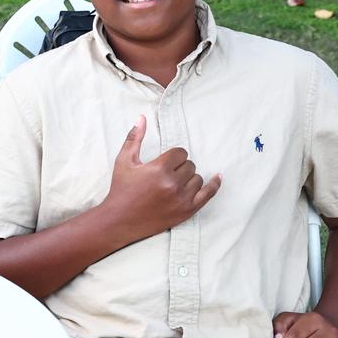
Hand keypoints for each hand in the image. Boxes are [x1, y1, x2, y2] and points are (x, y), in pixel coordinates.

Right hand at [101, 115, 220, 240]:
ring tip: (173, 184)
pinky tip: (218, 177)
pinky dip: (214, 184)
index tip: (164, 163)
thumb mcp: (124, 161)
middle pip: (190, 165)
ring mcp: (182, 198)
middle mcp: (172, 183)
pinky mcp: (187, 211)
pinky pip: (209, 193)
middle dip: (179, 167)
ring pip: (197, 178)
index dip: (173, 156)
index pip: (180, 153)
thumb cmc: (121, 189)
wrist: (120, 220)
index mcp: (158, 168)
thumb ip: (134, 138)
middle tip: (165, 175)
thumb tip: (142, 117)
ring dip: (188, 178)